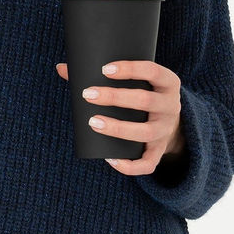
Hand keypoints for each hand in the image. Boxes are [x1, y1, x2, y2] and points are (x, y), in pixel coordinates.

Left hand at [55, 59, 185, 174]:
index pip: (152, 70)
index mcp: (167, 83)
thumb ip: (102, 74)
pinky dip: (130, 165)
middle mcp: (171, 106)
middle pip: (145, 100)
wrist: (172, 125)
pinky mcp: (159, 151)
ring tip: (93, 122)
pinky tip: (110, 159)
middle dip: (115, 97)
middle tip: (88, 94)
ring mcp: (166, 131)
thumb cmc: (143, 96)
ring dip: (118, 128)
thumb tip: (61, 67)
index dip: (130, 69)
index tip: (104, 69)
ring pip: (145, 132)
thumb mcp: (136, 82)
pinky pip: (148, 163)